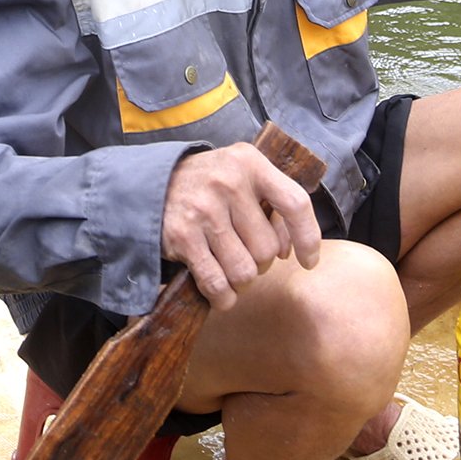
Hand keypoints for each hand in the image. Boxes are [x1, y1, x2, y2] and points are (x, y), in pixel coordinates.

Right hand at [161, 142, 322, 309]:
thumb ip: (272, 201)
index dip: (308, 238)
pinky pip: (216, 282)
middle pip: (267, 248)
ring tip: (231, 269)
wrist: (152, 184)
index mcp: (250, 163)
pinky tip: (221, 293)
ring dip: (241, 281)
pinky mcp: (182, 235)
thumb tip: (289, 248)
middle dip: (261, 263)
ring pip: (244, 271)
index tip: (309, 261)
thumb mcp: (242, 174)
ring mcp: (204, 209)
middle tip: (246, 254)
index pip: (295, 204)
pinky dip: (223, 296)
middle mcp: (228, 182)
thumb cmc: (209, 184)